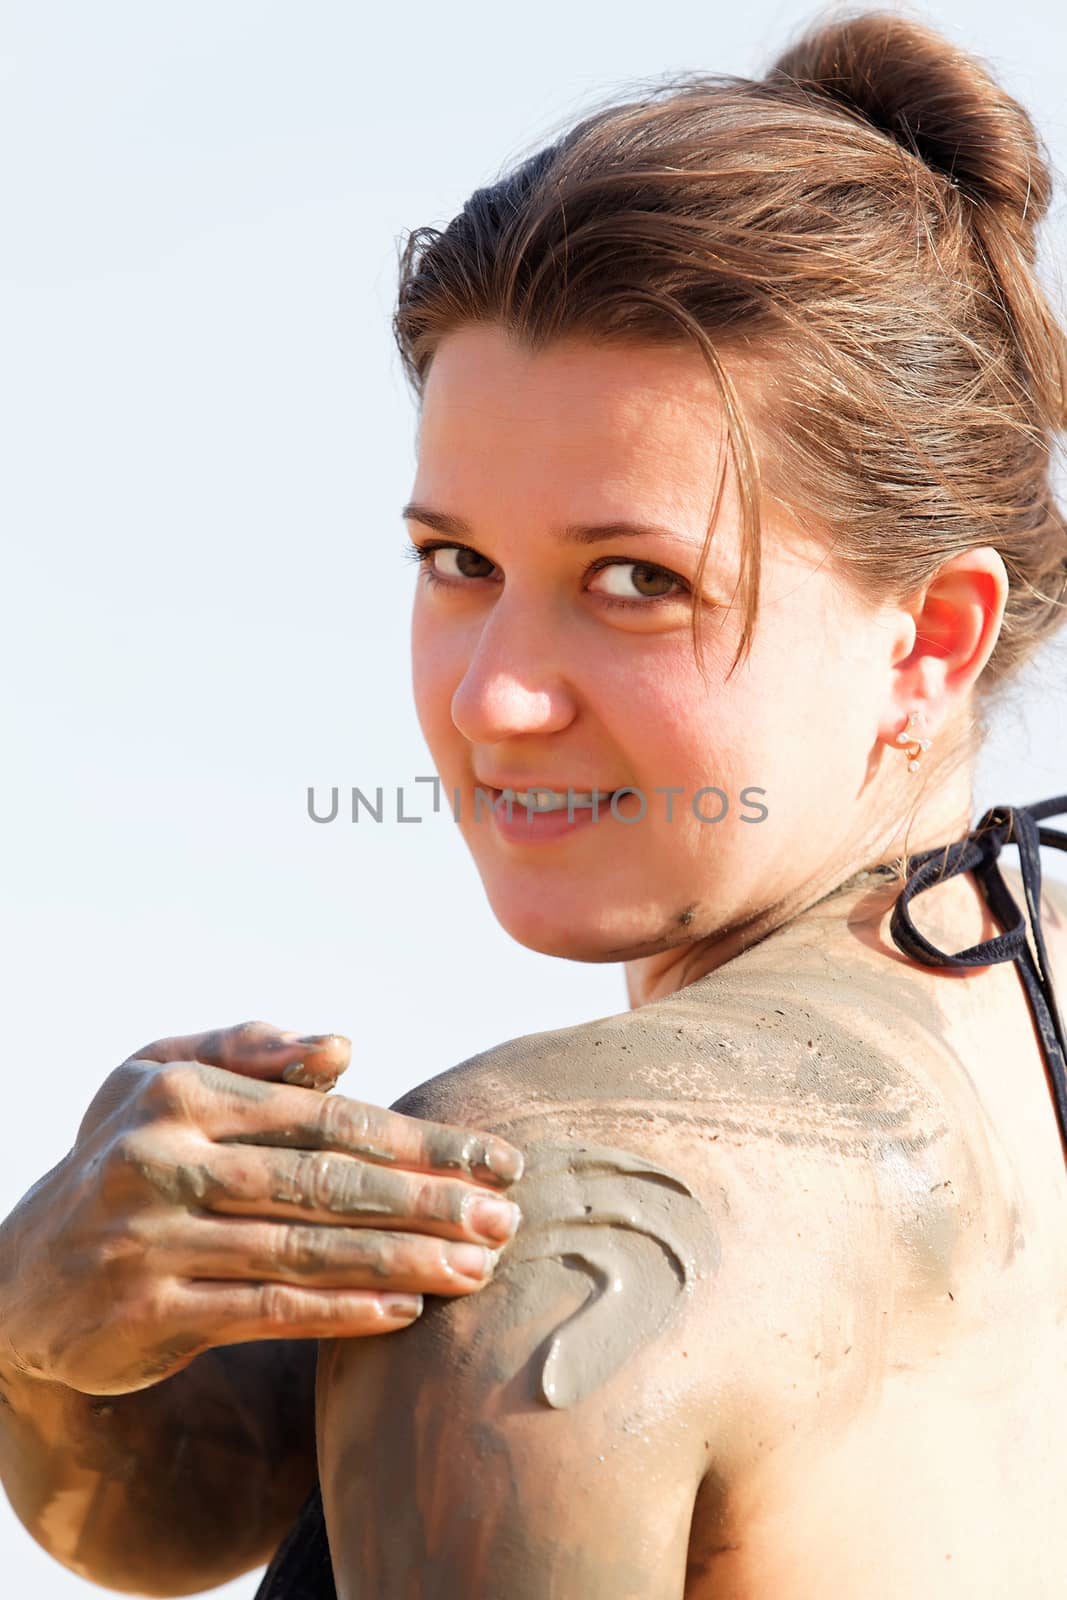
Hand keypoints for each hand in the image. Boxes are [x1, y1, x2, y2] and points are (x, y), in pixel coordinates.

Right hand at [0, 1020, 523, 1394]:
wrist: (19, 1277)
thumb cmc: (122, 1157)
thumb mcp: (159, 1080)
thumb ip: (251, 1053)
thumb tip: (343, 1046)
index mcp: (180, 1093)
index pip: (327, 1117)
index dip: (419, 1141)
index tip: (497, 1162)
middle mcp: (163, 1159)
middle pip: (325, 1183)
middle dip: (428, 1204)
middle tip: (507, 1221)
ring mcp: (152, 1238)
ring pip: (304, 1250)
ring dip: (402, 1261)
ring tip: (477, 1270)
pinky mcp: (148, 1312)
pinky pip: (265, 1311)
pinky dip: (339, 1312)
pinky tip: (405, 1312)